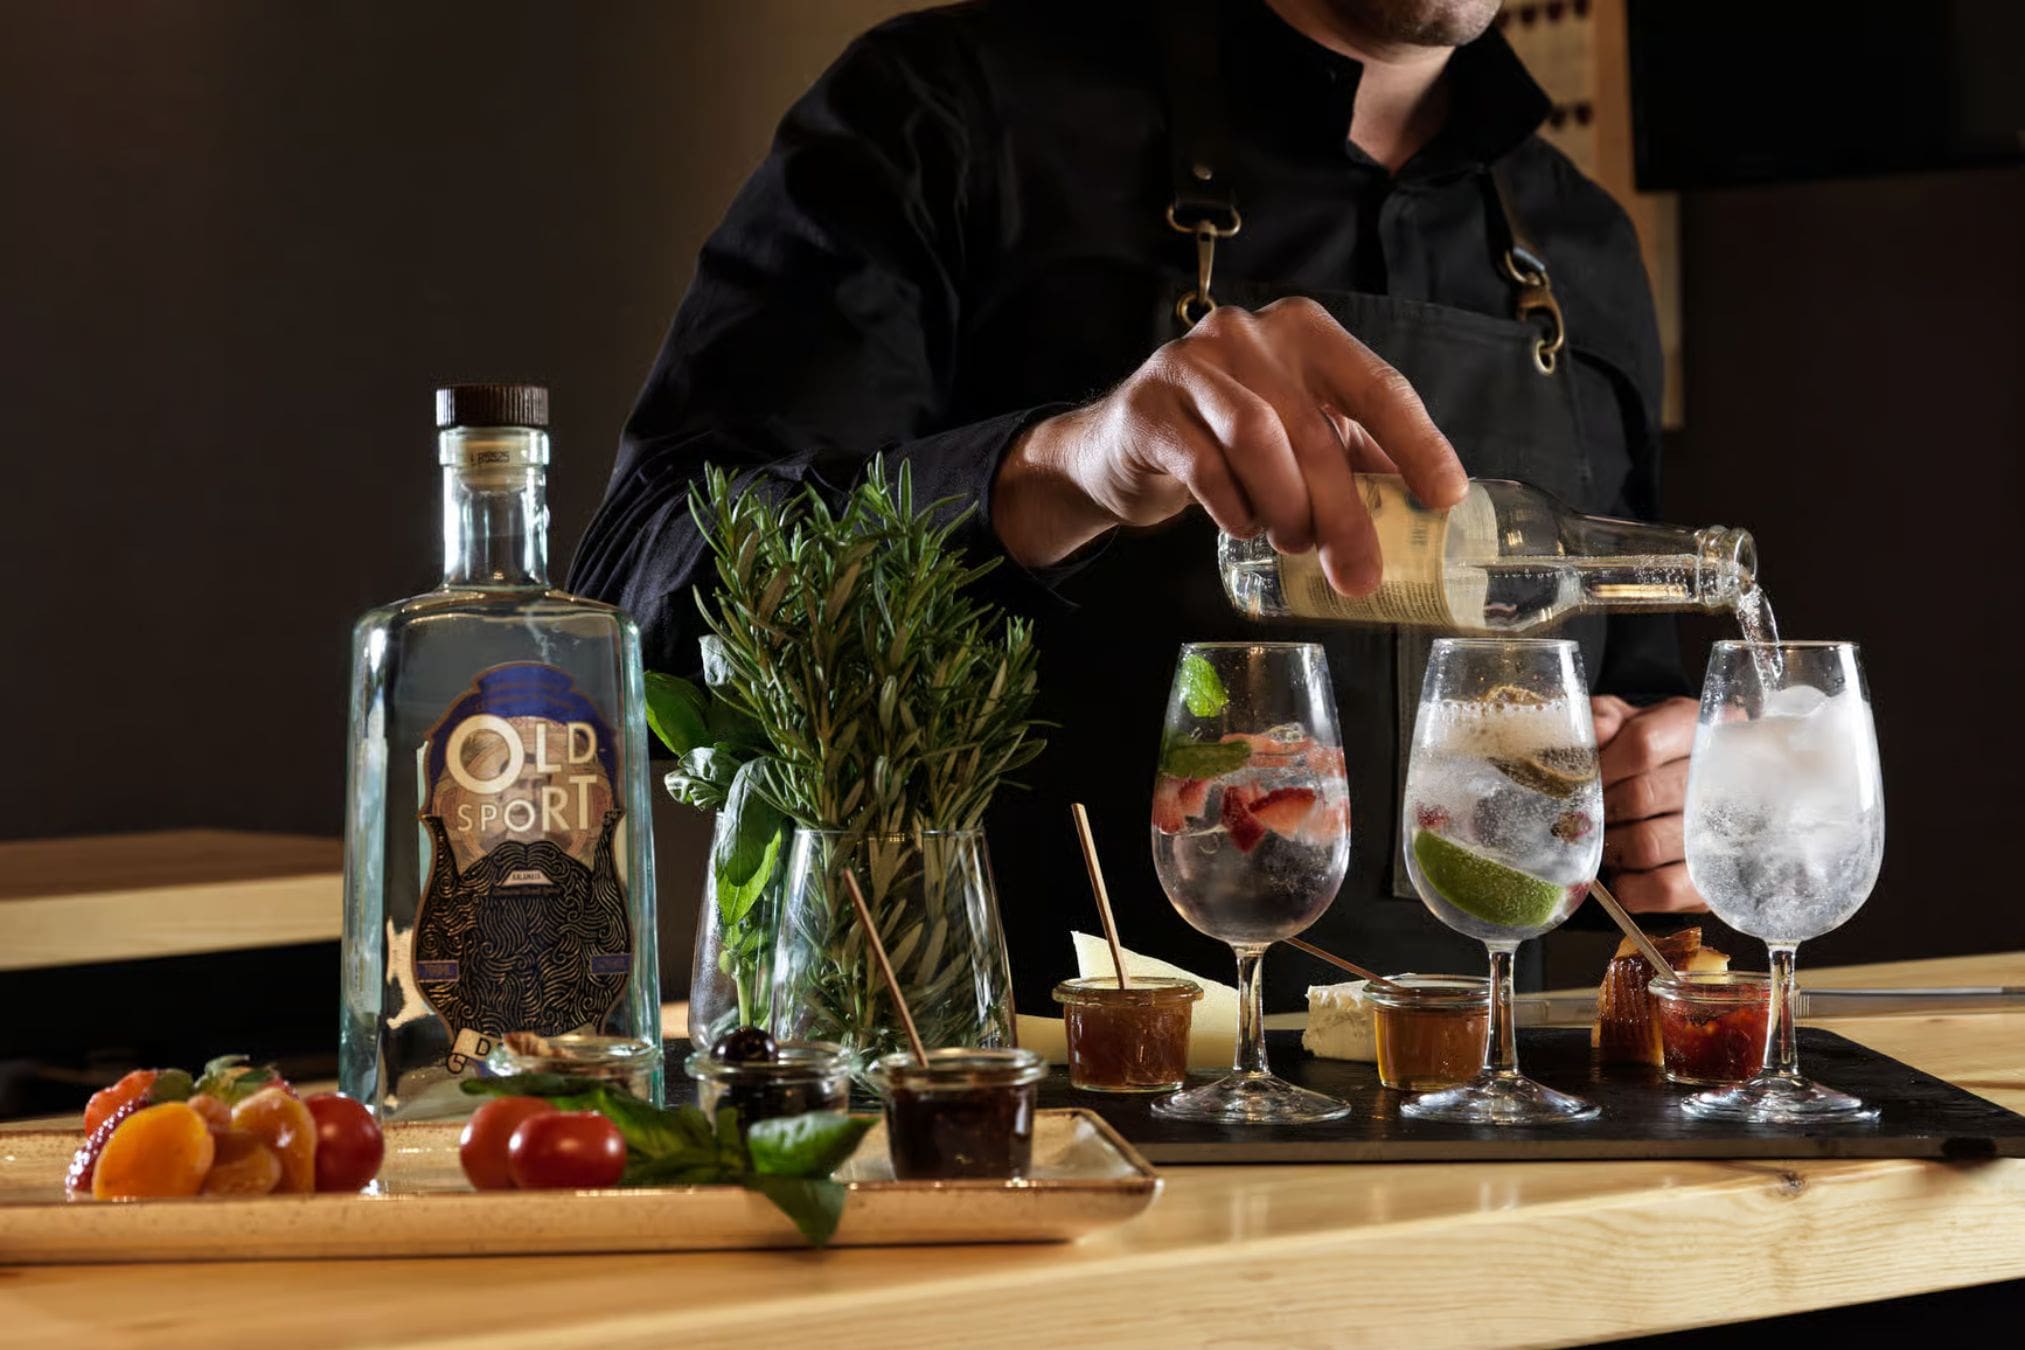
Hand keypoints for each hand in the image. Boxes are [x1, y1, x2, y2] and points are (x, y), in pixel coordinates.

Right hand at [990, 298, 1466, 593]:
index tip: (1446, 498)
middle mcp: (1247, 334)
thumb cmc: (1222, 440)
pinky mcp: (1148, 407)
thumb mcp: (1295, 435)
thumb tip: (1428, 508)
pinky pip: (1203, 465)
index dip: (1417, 444)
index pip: (1375, 386)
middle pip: (1314, 427)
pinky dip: (1233, 508)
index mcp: (1302, 332)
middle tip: (1359, 572)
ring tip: (1294, 542)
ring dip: (1286, 505)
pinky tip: (1242, 528)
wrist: (1117, 448)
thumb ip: (1353, 454)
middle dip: (1344, 510)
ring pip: (1257, 438)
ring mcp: (1191, 365)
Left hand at [1592, 695, 1706, 914]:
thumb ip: (1603, 717)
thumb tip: (1596, 732)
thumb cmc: (1645, 753)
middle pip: (1641, 797)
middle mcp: (1721, 777)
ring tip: (1604, 840)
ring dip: (1611, 847)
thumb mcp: (1623, 721)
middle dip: (1601, 810)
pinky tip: (1622, 873)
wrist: (1690, 791)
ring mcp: (1725, 831)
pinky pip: (1665, 888)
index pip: (1644, 744)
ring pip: (1648, 844)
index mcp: (1695, 728)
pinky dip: (1630, 886)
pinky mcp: (1715, 879)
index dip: (1601, 765)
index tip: (1580, 779)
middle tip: (1585, 815)